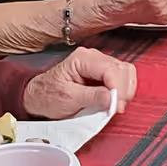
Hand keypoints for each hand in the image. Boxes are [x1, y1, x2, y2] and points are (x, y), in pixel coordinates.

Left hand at [23, 45, 137, 117]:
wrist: (40, 97)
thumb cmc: (49, 96)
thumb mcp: (68, 98)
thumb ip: (91, 97)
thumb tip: (112, 98)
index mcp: (82, 58)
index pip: (110, 69)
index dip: (117, 88)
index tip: (117, 105)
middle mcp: (93, 57)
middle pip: (121, 69)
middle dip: (123, 90)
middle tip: (117, 108)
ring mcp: (100, 64)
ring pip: (125, 72)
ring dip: (125, 90)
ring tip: (117, 105)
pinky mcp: (104, 73)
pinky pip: (122, 78)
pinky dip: (124, 90)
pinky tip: (117, 100)